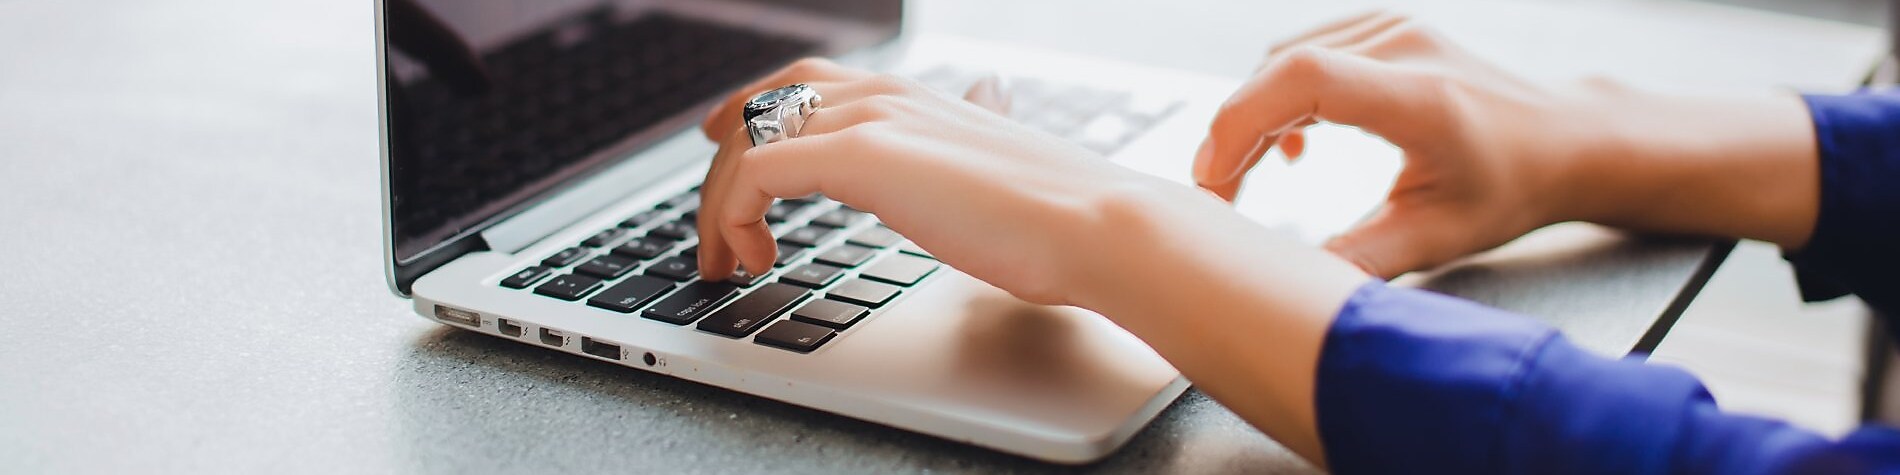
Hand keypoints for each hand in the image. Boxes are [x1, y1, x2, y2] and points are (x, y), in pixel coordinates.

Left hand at [693, 58, 1160, 304]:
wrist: (1094, 225)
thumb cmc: (1055, 212)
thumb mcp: (993, 159)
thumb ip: (972, 130)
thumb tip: (986, 98)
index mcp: (910, 95)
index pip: (803, 82)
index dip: (751, 112)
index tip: (722, 150)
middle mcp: (883, 94)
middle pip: (762, 105)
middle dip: (721, 166)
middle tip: (709, 229)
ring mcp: (869, 119)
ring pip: (749, 139)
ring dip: (719, 202)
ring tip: (723, 258)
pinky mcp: (860, 155)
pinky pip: (758, 172)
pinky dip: (737, 213)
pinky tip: (755, 254)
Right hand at [1194, 11, 1818, 277]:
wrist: (1565, 138)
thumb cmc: (1512, 185)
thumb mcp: (1437, 237)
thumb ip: (1360, 258)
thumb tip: (1290, 283)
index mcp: (1418, 95)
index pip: (1302, 80)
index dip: (1240, 122)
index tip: (1216, 178)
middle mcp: (1404, 45)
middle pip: (1280, 68)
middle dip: (1234, 131)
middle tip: (1219, 191)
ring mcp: (1395, 26)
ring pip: (1285, 58)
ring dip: (1254, 113)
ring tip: (1245, 173)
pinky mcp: (1387, 26)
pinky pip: (1308, 52)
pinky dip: (1281, 95)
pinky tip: (1293, 142)